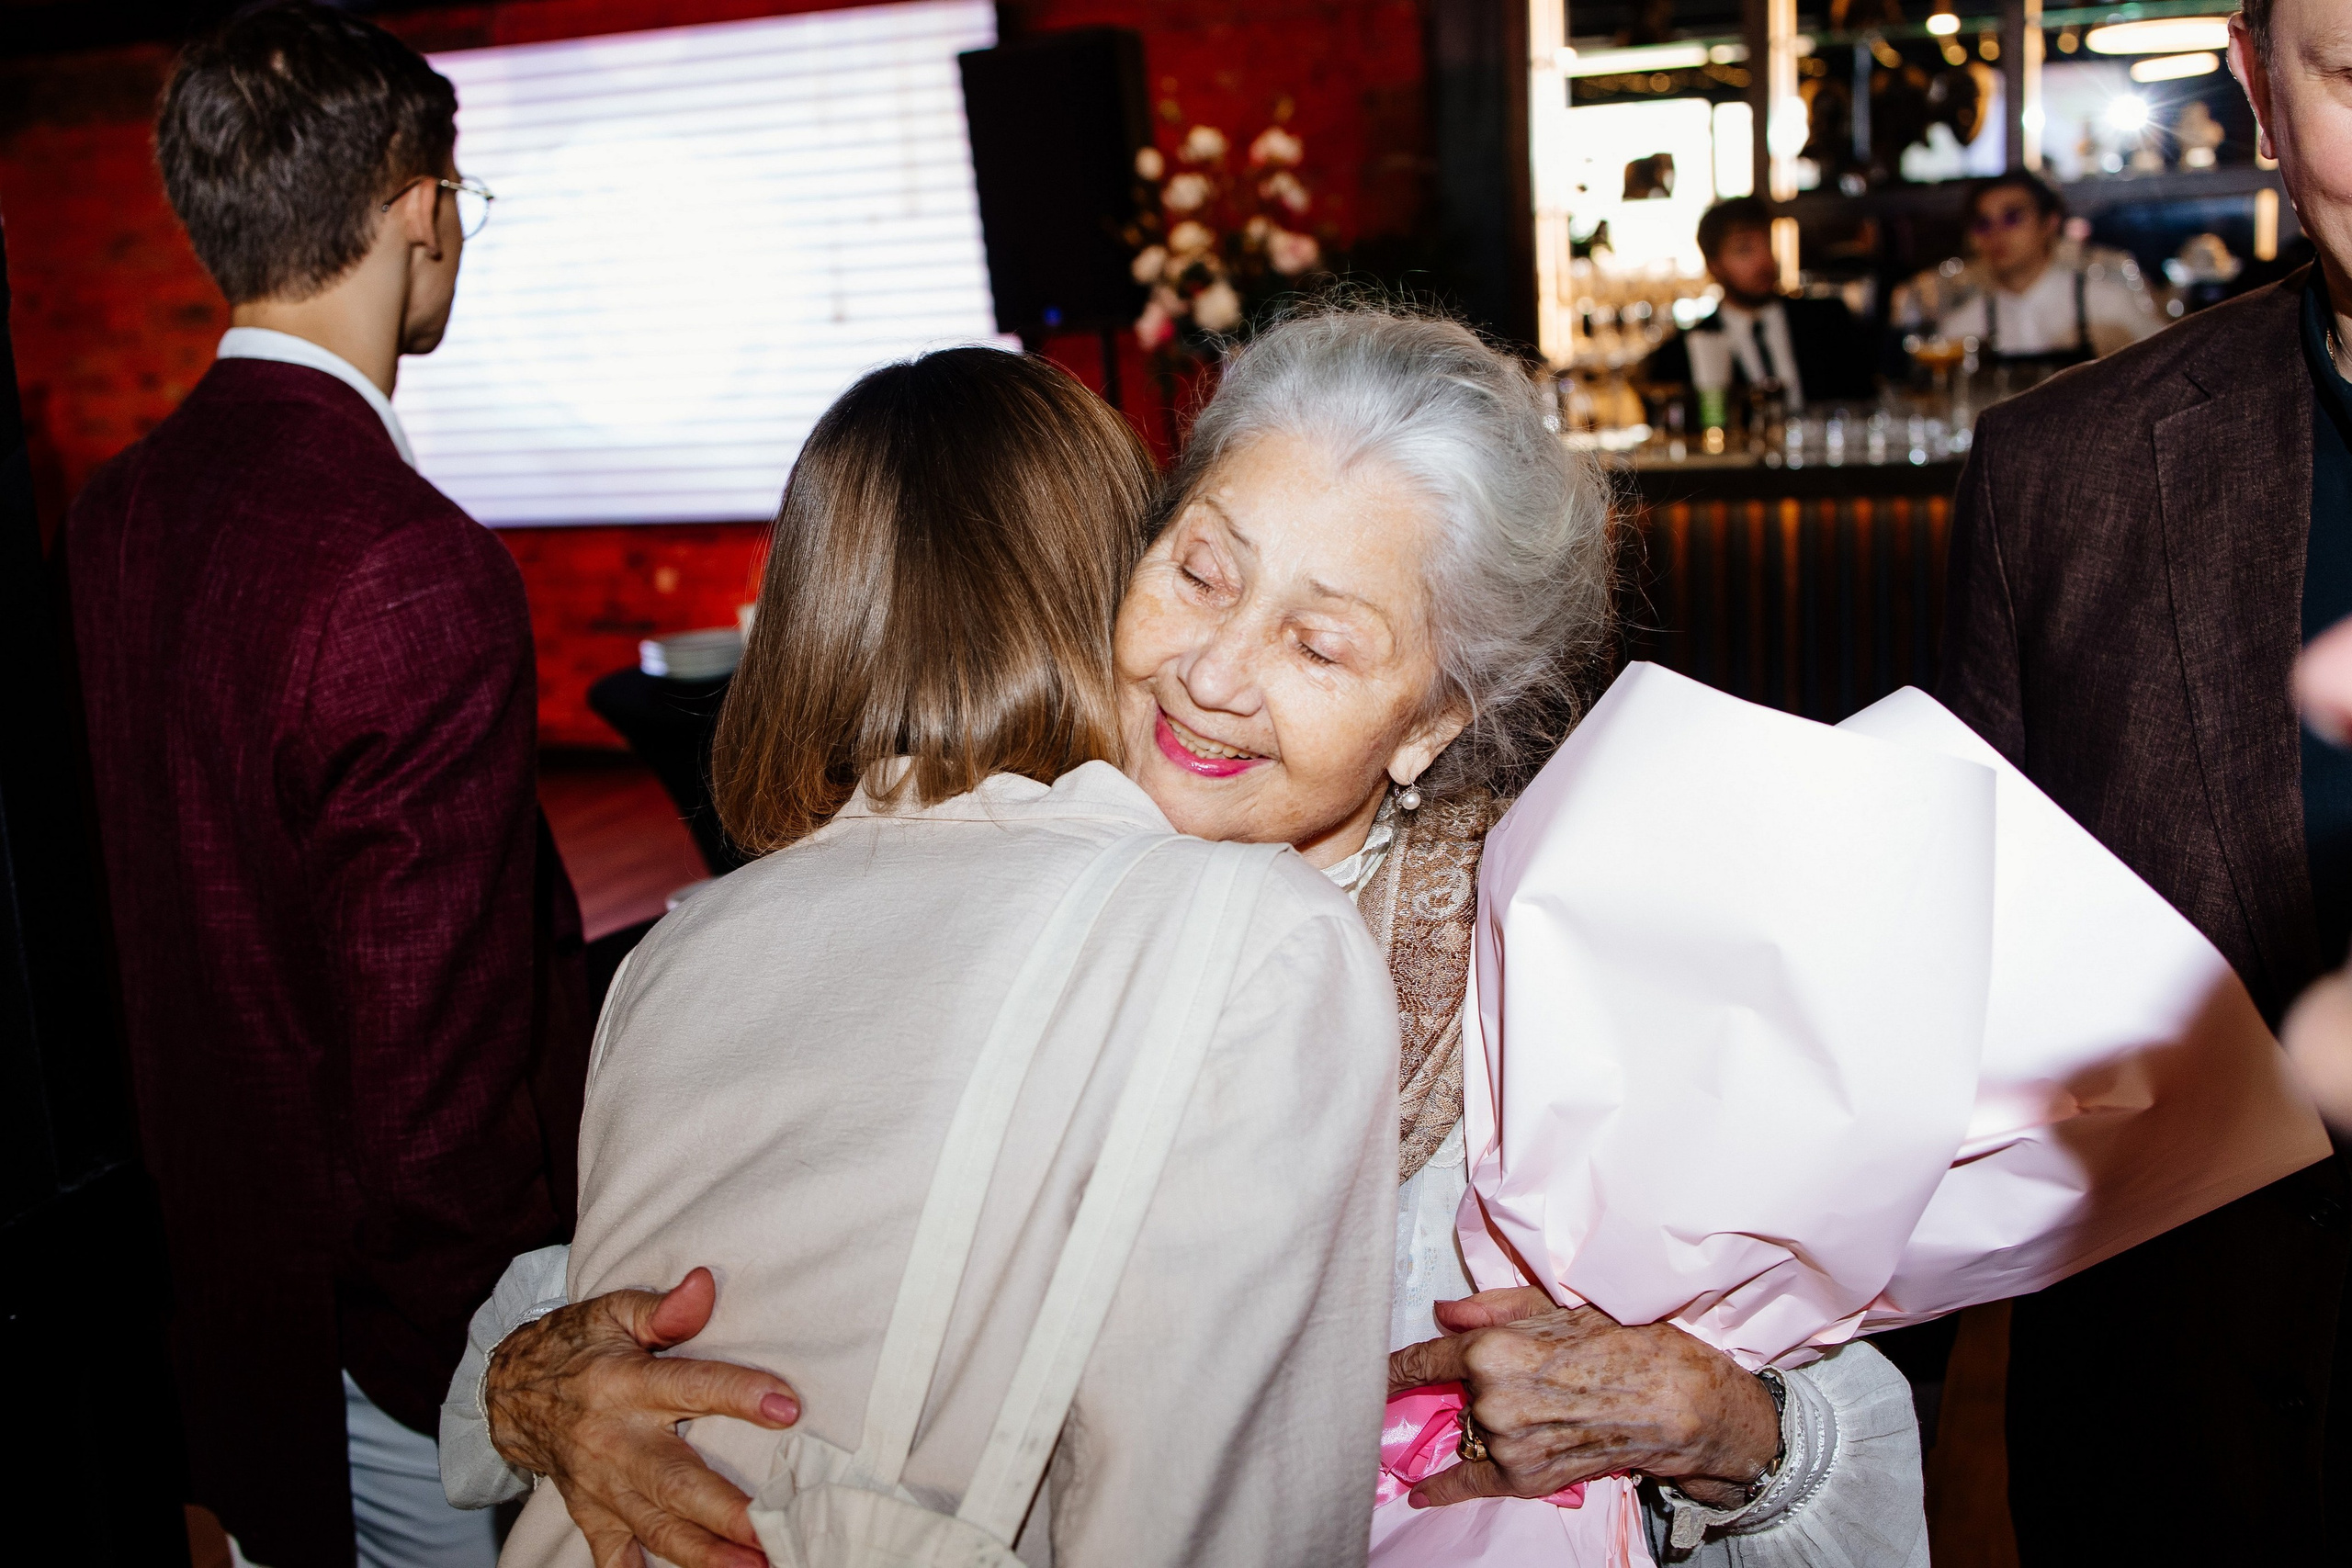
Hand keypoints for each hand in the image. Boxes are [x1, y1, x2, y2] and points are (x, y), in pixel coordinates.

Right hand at [486, 1267, 799, 1567]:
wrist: (510, 1390)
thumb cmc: (579, 1345)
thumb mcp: (614, 1311)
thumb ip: (662, 1307)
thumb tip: (704, 1285)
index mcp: (626, 1383)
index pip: (691, 1387)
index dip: (739, 1395)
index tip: (787, 1407)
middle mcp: (614, 1440)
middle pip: (675, 1480)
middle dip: (725, 1510)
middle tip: (774, 1530)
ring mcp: (600, 1484)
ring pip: (656, 1526)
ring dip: (704, 1554)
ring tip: (754, 1565)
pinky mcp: (590, 1512)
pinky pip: (613, 1557)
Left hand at [1386, 1287, 1779, 1511]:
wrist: (1673, 1399)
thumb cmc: (1620, 1340)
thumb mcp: (1553, 1304)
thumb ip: (1488, 1308)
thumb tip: (1440, 1313)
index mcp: (1489, 1351)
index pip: (1419, 1361)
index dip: (1392, 1369)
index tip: (1369, 1373)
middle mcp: (1488, 1402)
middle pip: (1450, 1396)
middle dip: (1462, 1388)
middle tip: (1509, 1379)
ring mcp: (1505, 1445)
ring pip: (1467, 1431)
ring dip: (1477, 1423)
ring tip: (1528, 1407)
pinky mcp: (1525, 1479)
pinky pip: (1470, 1484)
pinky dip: (1442, 1489)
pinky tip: (1419, 1494)